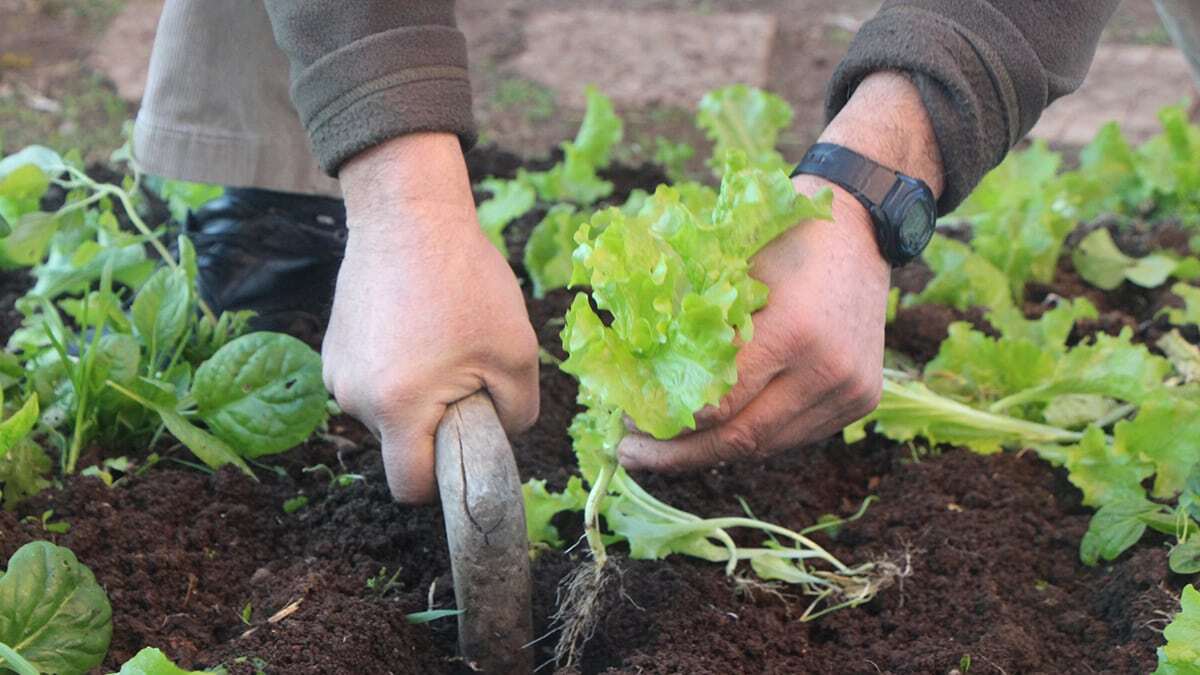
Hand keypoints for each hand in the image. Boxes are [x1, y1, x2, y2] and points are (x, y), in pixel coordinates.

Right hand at [323, 133, 539, 502]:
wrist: (408, 214)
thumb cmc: (466, 282)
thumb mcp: (516, 353)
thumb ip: (518, 413)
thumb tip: (503, 435)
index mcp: (397, 407)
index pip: (409, 487)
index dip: (441, 485)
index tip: (465, 454)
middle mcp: (354, 398)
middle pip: (399, 446)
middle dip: (435, 427)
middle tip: (466, 377)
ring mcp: (337, 372)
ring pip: (386, 413)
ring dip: (416, 396)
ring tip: (442, 342)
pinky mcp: (332, 346)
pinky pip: (372, 381)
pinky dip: (397, 369)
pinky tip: (417, 327)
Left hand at [618, 71, 943, 471]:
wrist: (862, 228)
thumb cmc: (784, 235)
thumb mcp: (731, 269)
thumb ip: (696, 325)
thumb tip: (640, 376)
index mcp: (793, 331)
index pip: (722, 402)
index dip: (670, 420)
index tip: (629, 419)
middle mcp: (827, 369)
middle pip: (742, 437)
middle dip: (681, 454)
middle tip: (632, 453)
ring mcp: (849, 390)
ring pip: (767, 445)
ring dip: (714, 451)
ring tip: (666, 450)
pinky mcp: (860, 400)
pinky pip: (793, 434)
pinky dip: (751, 437)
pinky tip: (714, 433)